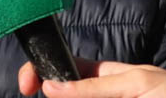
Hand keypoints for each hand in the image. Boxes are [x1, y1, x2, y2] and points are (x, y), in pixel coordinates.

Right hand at [18, 58, 165, 97]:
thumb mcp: (137, 87)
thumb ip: (94, 88)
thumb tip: (51, 86)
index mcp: (109, 78)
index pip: (67, 71)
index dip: (45, 73)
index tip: (27, 85)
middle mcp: (107, 96)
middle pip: (67, 95)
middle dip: (53, 95)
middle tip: (34, 95)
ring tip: (52, 96)